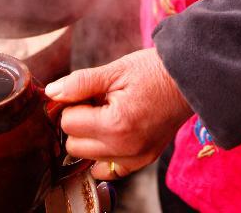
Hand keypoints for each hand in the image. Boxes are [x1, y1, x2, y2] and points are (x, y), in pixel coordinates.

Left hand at [45, 48, 192, 179]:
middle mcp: (126, 148)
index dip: (73, 104)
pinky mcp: (143, 161)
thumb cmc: (154, 71)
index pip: (68, 123)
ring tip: (110, 115)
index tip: (88, 92)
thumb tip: (51, 93)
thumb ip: (80, 83)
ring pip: (87, 158)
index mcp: (117, 124)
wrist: (189, 80)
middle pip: (74, 145)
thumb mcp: (115, 70)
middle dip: (80, 122)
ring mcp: (136, 158)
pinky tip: (114, 133)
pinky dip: (104, 154)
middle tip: (99, 103)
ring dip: (91, 138)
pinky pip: (107, 170)